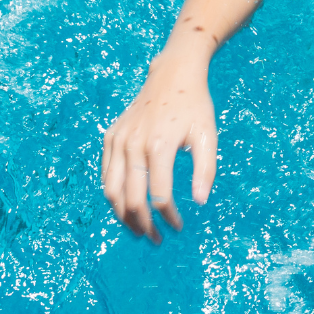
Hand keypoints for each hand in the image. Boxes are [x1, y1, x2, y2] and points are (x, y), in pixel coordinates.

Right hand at [100, 64, 218, 240]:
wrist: (172, 75)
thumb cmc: (194, 106)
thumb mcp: (207, 135)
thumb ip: (205, 170)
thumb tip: (200, 202)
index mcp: (160, 146)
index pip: (159, 196)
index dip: (169, 217)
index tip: (178, 227)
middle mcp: (133, 144)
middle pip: (131, 199)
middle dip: (143, 224)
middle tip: (155, 239)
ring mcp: (118, 141)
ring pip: (112, 191)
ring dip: (123, 216)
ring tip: (138, 230)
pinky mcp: (110, 137)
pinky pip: (106, 174)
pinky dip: (113, 195)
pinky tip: (127, 205)